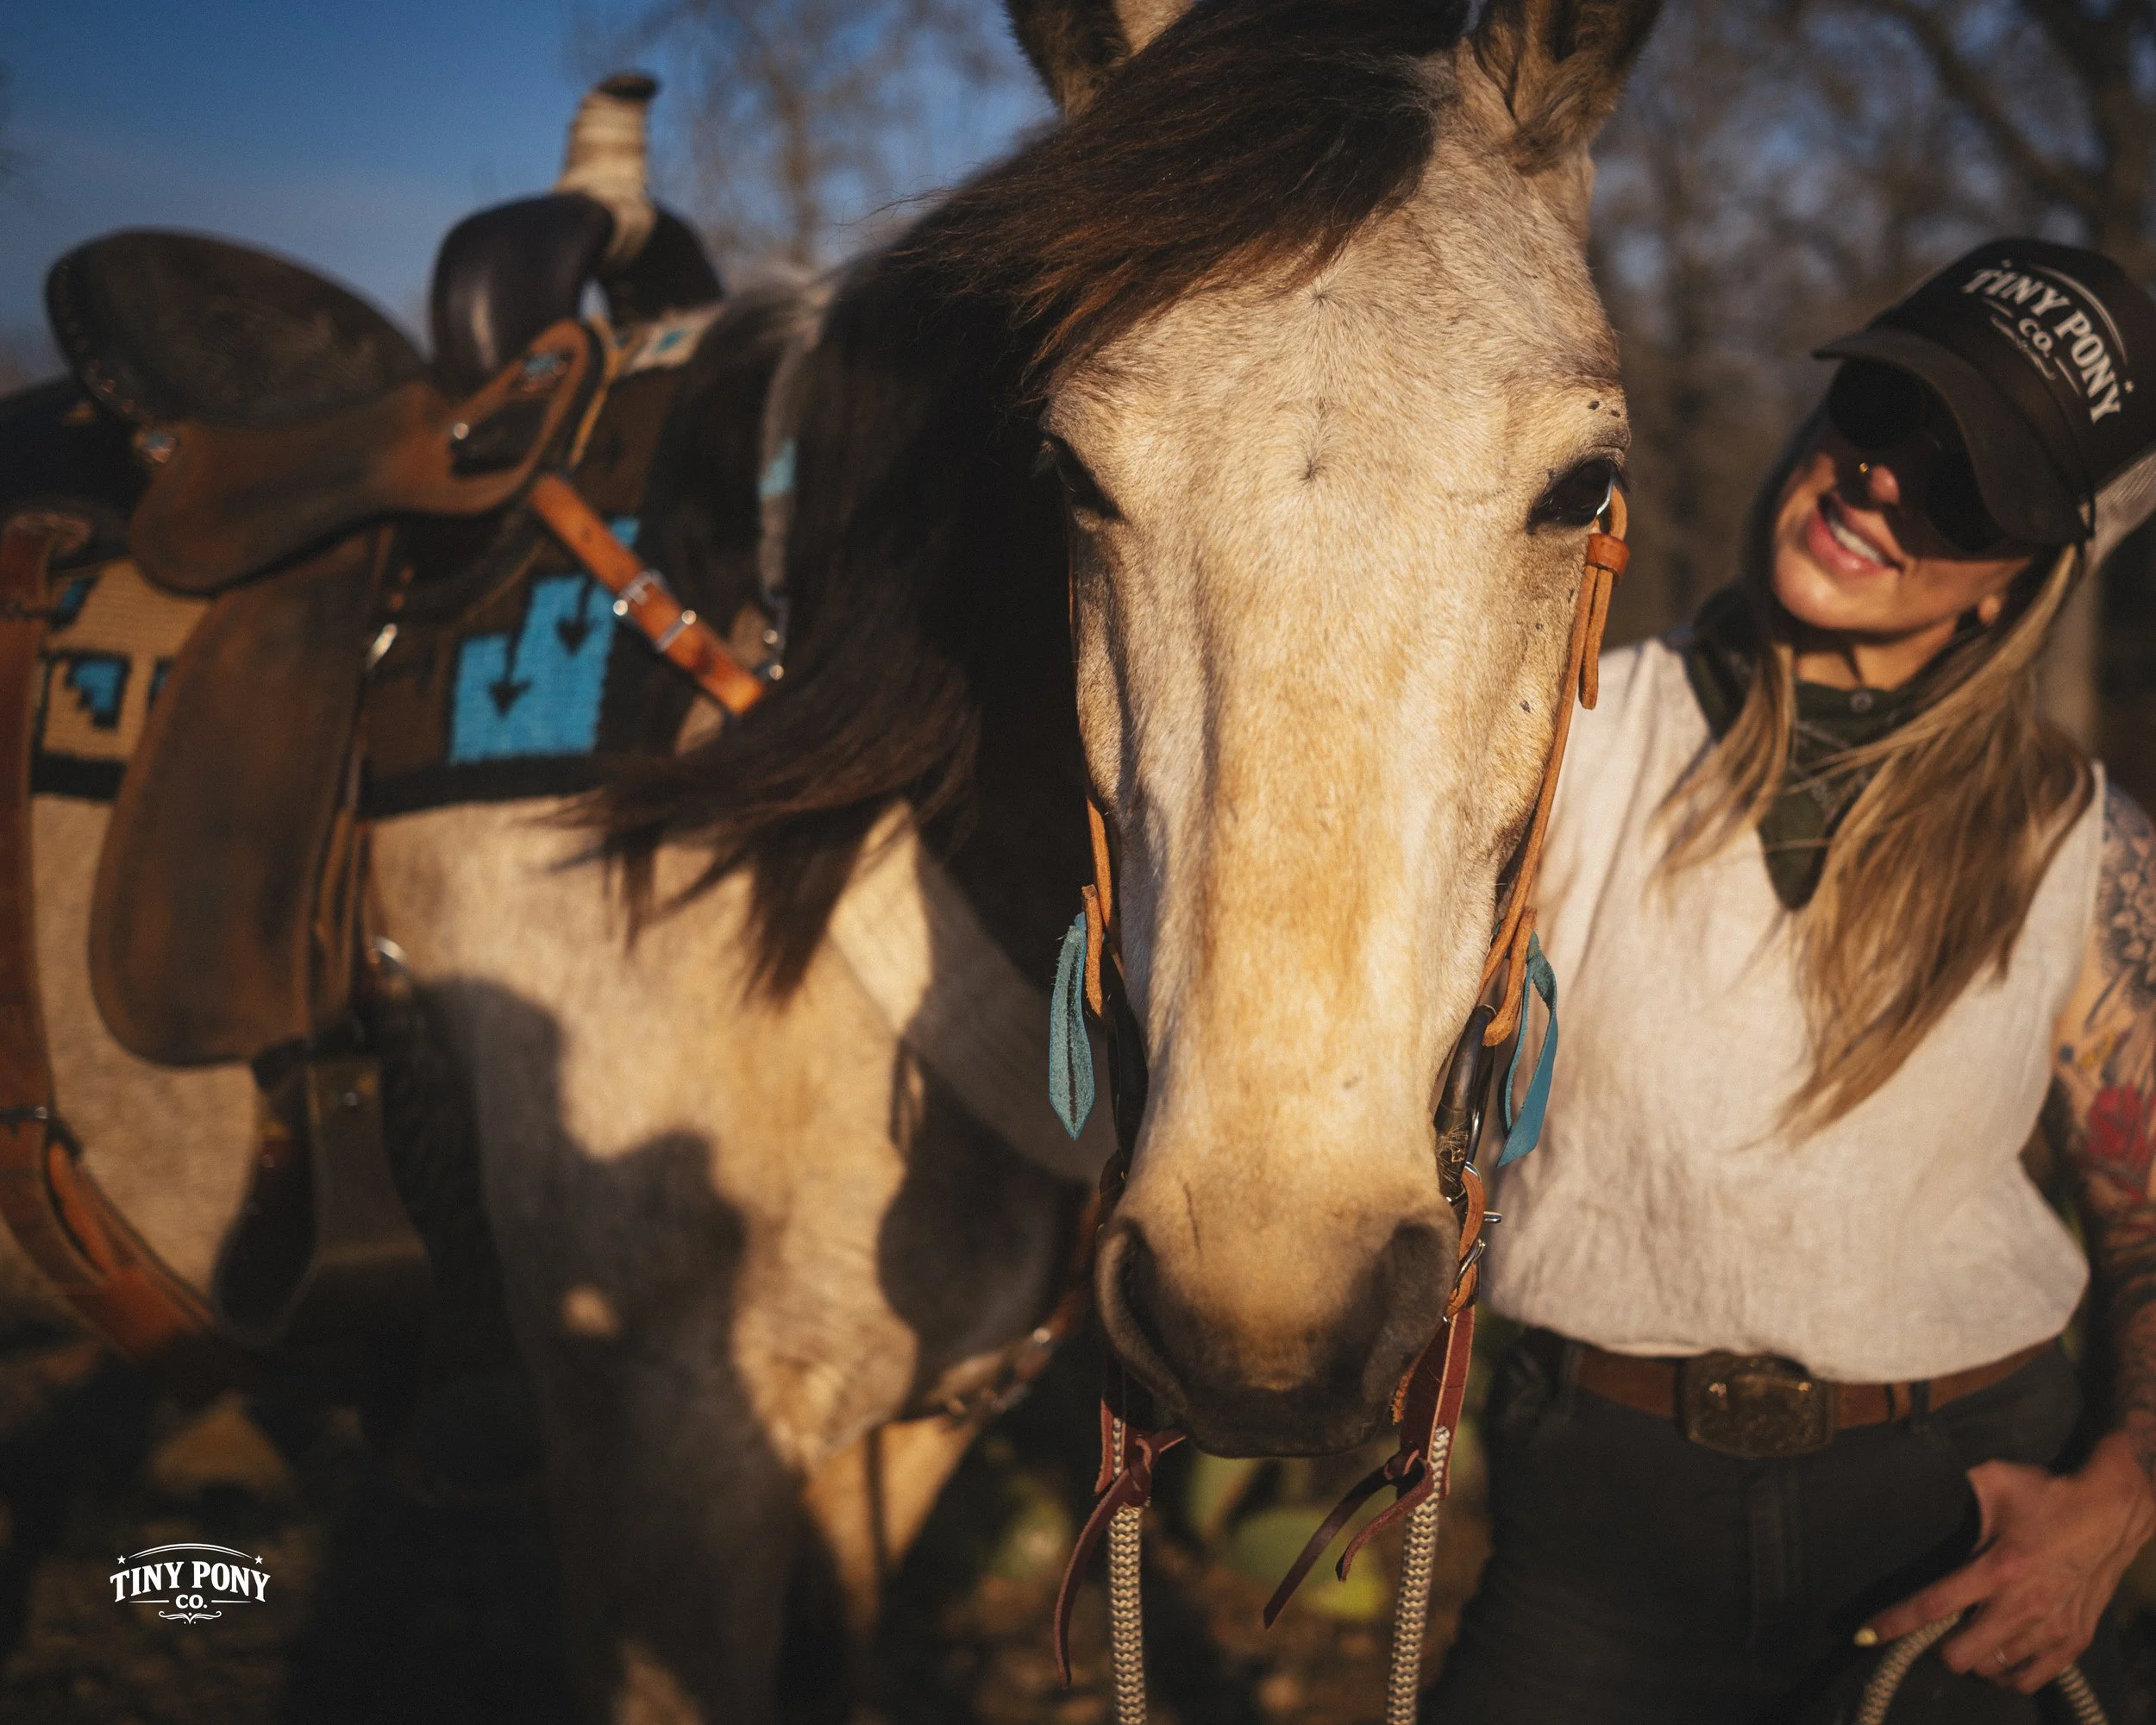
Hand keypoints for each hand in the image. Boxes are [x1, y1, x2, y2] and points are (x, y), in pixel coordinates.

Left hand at [1862, 1432, 2155, 1692]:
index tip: (1864, 1634)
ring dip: (1975, 1657)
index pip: (1933, 1605)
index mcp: (1996, 1567)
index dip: (1894, 1623)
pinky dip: (2007, 1673)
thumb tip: (1917, 1477)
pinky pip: (2029, 1678)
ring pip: (1993, 1670)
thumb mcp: (1994, 1478)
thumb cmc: (2047, 1494)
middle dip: (1938, 1646)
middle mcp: (2022, 1604)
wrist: (2111, 1512)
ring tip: (1971, 1636)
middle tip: (1939, 1628)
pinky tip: (1999, 1654)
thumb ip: (1955, 1485)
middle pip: (1959, 1655)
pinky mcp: (2074, 1640)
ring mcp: (2051, 1627)